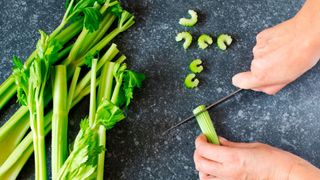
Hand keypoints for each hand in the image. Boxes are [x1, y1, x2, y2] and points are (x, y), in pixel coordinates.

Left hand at [193, 135, 319, 179]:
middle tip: (204, 145)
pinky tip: (215, 170)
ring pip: (203, 176)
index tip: (203, 137)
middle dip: (198, 152)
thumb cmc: (273, 161)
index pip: (204, 149)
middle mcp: (227, 172)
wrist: (284, 176)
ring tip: (209, 159)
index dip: (200, 141)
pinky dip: (209, 176)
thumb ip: (230, 145)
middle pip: (200, 163)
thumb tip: (218, 141)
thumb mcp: (250, 146)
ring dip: (202, 166)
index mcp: (232, 158)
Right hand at [232, 0, 319, 94]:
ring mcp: (257, 47)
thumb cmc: (302, 56)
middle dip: (264, 68)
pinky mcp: (260, 36)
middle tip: (280, 64)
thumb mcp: (288, 80)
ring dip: (268, 55)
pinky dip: (269, 45)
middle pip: (254, 68)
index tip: (248, 80)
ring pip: (259, 56)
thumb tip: (260, 86)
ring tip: (283, 52)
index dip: (243, 81)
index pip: (239, 81)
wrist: (307, 34)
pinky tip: (280, 43)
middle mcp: (255, 61)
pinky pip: (262, 44)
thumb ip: (269, 87)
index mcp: (261, 74)